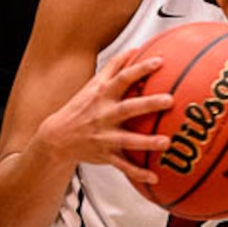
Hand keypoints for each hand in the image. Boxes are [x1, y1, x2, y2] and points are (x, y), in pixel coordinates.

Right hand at [42, 49, 173, 186]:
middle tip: (170, 100)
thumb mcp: (93, 84)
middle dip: (149, 104)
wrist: (58, 137)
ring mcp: (105, 136)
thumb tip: (135, 49)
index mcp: (103, 95)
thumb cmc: (80, 106)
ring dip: (147, 142)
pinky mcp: (105, 155)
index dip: (141, 69)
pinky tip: (155, 177)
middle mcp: (104, 114)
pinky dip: (138, 173)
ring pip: (128, 140)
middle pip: (129, 108)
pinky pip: (123, 166)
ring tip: (166, 142)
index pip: (123, 78)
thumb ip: (114, 67)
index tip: (160, 62)